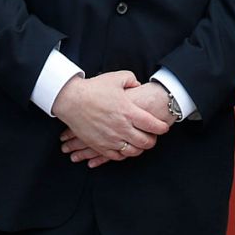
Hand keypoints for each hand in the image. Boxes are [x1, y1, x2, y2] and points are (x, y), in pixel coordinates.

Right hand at [52, 71, 169, 163]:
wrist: (71, 100)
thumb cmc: (93, 88)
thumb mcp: (116, 77)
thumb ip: (132, 80)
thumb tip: (138, 85)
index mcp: (129, 111)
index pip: (153, 125)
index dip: (162, 127)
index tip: (163, 127)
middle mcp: (122, 127)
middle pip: (146, 142)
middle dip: (152, 140)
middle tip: (152, 136)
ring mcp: (111, 138)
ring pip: (133, 152)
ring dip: (139, 149)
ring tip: (139, 143)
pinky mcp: (100, 145)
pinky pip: (117, 156)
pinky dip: (124, 154)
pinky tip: (125, 148)